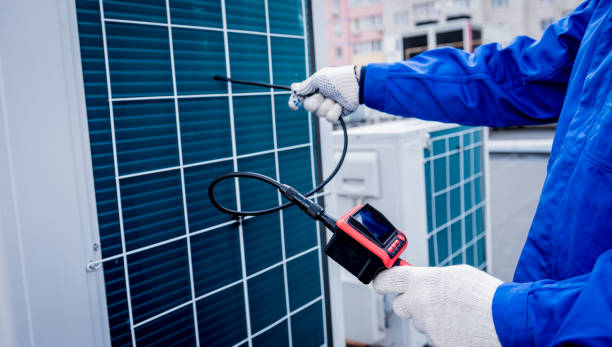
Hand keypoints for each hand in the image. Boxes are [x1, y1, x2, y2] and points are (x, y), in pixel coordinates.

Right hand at [288, 65, 359, 121]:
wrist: (356, 85)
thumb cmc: (337, 79)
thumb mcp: (318, 79)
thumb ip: (305, 86)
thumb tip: (293, 87)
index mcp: (314, 88)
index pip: (300, 97)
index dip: (295, 101)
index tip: (294, 106)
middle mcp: (320, 98)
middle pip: (308, 107)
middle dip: (315, 101)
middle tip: (323, 94)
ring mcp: (328, 107)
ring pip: (320, 114)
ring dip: (327, 105)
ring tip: (336, 97)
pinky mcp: (337, 114)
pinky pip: (330, 118)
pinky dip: (335, 110)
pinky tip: (341, 104)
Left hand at [373, 265, 502, 346]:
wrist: (507, 319)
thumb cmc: (485, 294)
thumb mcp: (456, 274)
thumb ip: (432, 277)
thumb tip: (422, 281)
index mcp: (423, 280)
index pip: (387, 279)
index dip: (381, 280)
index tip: (379, 282)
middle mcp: (419, 302)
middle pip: (400, 305)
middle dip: (410, 302)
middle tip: (428, 299)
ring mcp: (427, 325)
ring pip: (420, 321)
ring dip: (431, 317)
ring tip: (456, 312)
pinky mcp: (437, 342)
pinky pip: (434, 334)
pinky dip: (444, 330)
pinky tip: (460, 324)